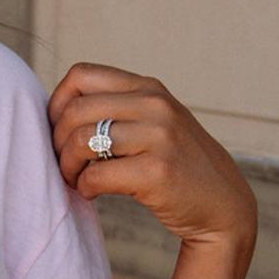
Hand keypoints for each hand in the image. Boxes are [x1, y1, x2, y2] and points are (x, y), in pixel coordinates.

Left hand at [48, 62, 257, 255]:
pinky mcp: (157, 172)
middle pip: (75, 111)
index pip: (81, 75)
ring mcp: (159, 137)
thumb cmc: (176, 164)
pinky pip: (96, 176)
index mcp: (148, 87)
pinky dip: (84, 188)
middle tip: (64, 164)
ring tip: (76, 179)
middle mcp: (155, 105)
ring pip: (81, 142)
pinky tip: (92, 193)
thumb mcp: (154, 121)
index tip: (59, 131)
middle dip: (57, 142)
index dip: (57, 104)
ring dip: (68, 167)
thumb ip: (118, 107)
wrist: (222, 203)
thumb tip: (56, 111)